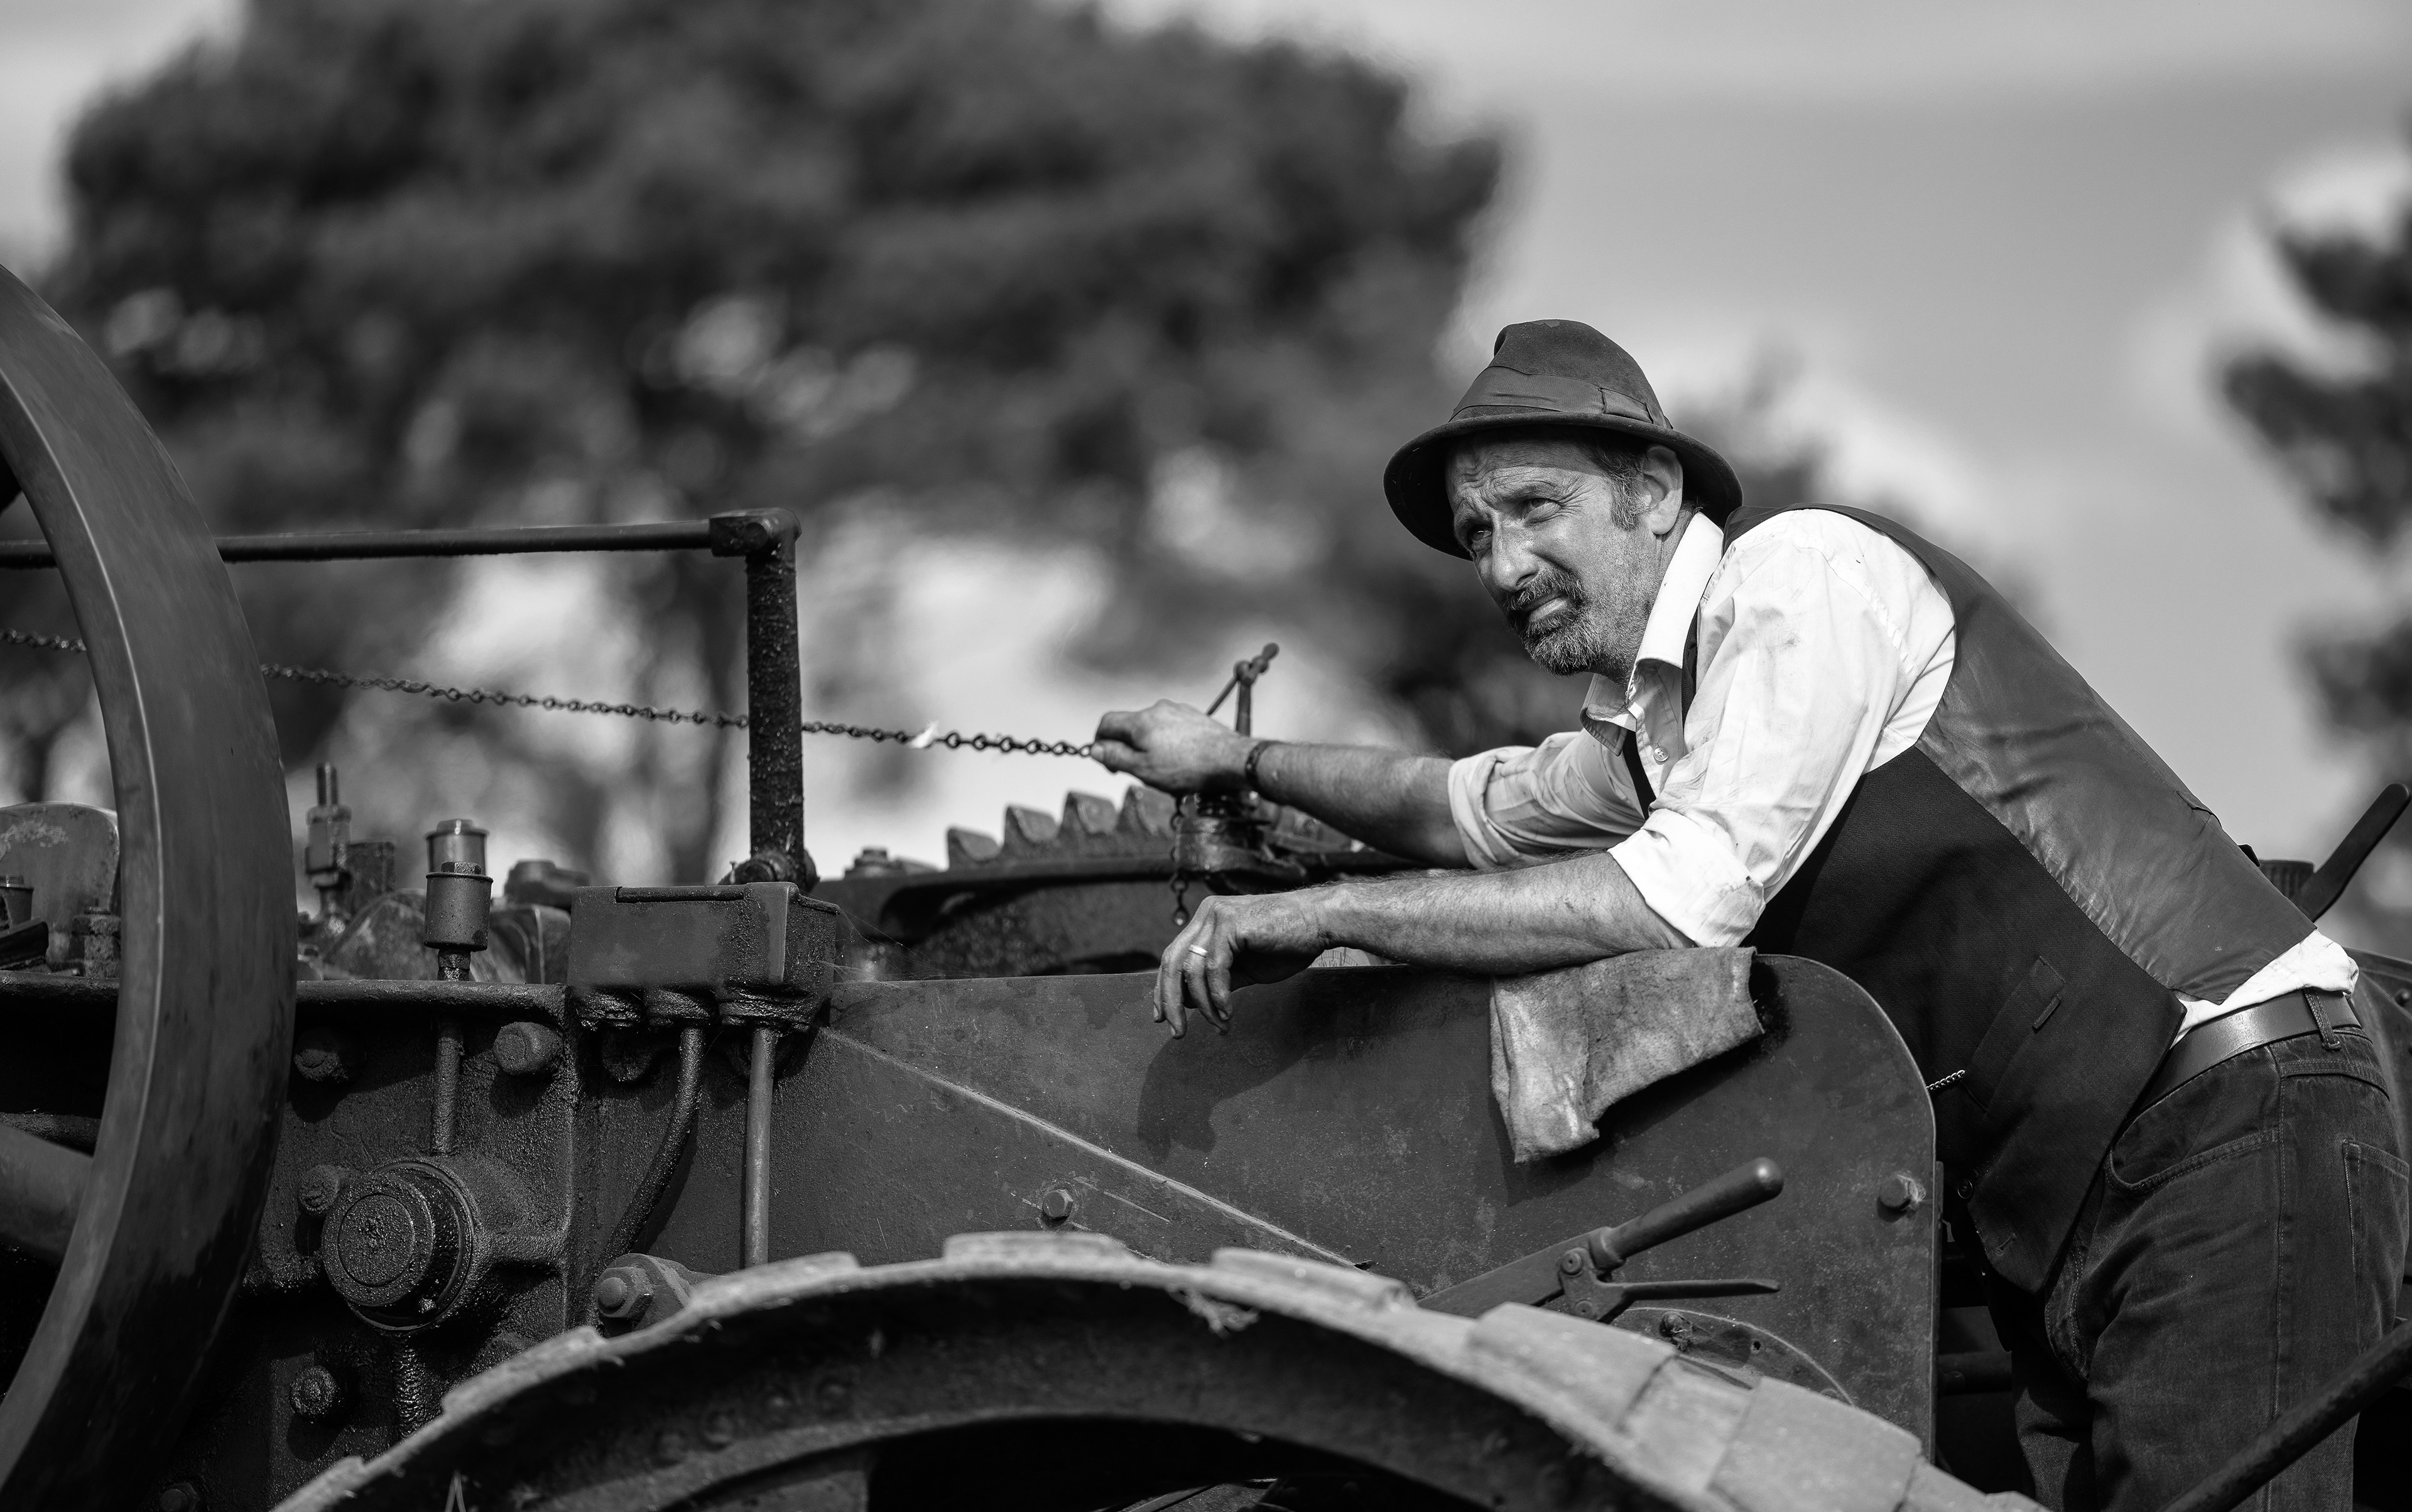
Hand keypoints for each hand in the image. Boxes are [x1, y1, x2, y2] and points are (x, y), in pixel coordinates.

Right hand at [1093, 700, 1253, 794]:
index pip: (1106, 722)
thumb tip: (1094, 749)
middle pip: (1130, 726)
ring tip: (1166, 769)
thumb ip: (1115, 757)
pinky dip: (1169, 743)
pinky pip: (1171, 728)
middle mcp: (1158, 709)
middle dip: (1128, 747)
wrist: (1231, 760)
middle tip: (1140, 771)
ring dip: (1150, 746)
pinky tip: (1182, 760)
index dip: (1100, 743)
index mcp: (1140, 721)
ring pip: (1152, 728)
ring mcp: (1178, 710)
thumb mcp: (1143, 769)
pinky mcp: (1194, 717)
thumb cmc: (1189, 768)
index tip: (1109, 763)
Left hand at [1155, 891, 1326, 1037]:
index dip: (1163, 988)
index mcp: (1207, 921)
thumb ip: (1218, 980)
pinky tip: (1227, 1013)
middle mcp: (1207, 914)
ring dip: (1203, 1005)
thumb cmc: (1289, 943)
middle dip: (1170, 1001)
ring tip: (1219, 1027)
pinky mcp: (1232, 923)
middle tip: (1176, 1032)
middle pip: (1172, 962)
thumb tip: (1189, 1002)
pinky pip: (1215, 967)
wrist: (1322, 922)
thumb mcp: (1246, 967)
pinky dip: (1218, 995)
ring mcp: (1217, 916)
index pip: (1173, 957)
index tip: (1162, 1017)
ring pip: (1193, 969)